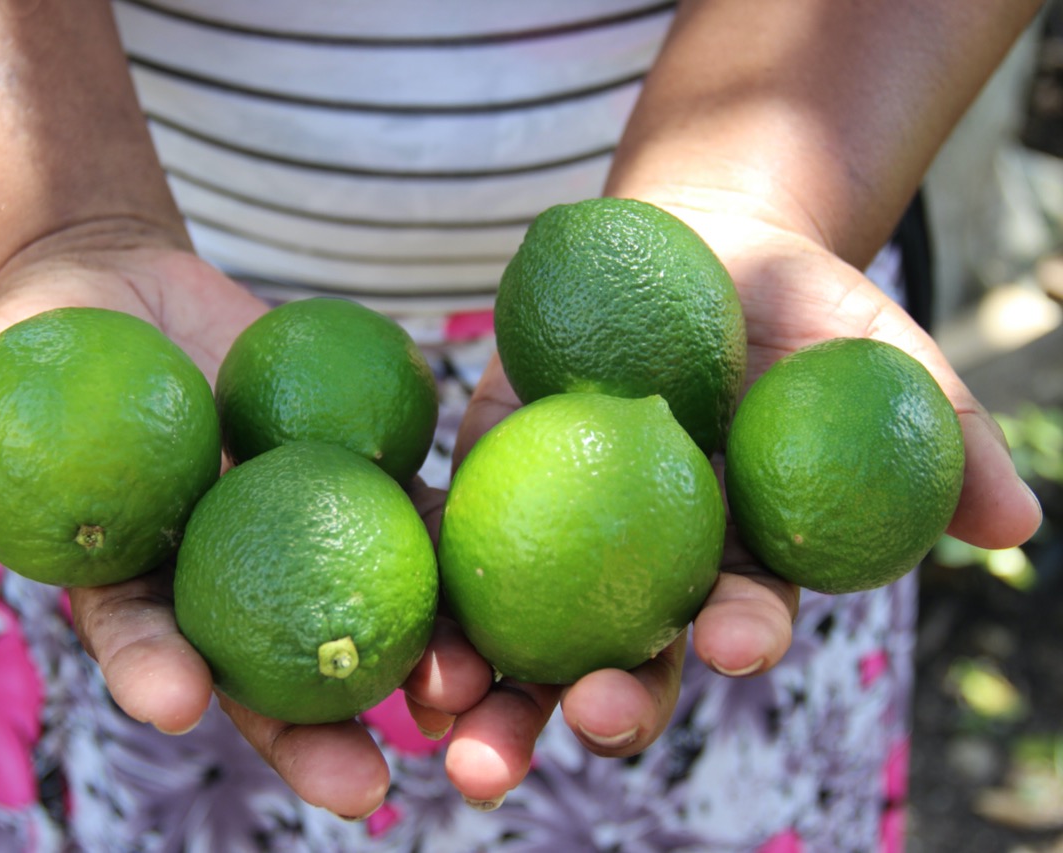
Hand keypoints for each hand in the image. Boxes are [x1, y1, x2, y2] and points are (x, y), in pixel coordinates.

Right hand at [0, 227, 490, 819]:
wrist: (127, 298)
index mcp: (128, 582)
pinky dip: (451, 552)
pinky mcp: (359, 479)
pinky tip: (497, 595)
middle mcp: (220, 579)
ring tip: (458, 713)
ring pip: (356, 611)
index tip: (176, 703)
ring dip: (411, 668)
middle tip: (363, 792)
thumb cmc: (35, 349)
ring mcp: (296, 534)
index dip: (153, 671)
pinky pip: (413, 517)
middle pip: (266, 667)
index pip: (138, 640)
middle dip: (307, 733)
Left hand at [425, 195, 1043, 802]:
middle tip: (580, 720)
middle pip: (621, 659)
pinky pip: (454, 542)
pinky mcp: (491, 484)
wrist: (693, 247)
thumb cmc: (799, 306)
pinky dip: (432, 584)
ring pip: (523, 632)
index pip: (739, 618)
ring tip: (452, 719)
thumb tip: (1015, 527)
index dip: (740, 636)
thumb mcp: (880, 353)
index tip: (737, 641)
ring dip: (490, 687)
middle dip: (598, 705)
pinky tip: (407, 624)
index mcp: (736, 561)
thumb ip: (941, 437)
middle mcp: (643, 571)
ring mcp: (559, 535)